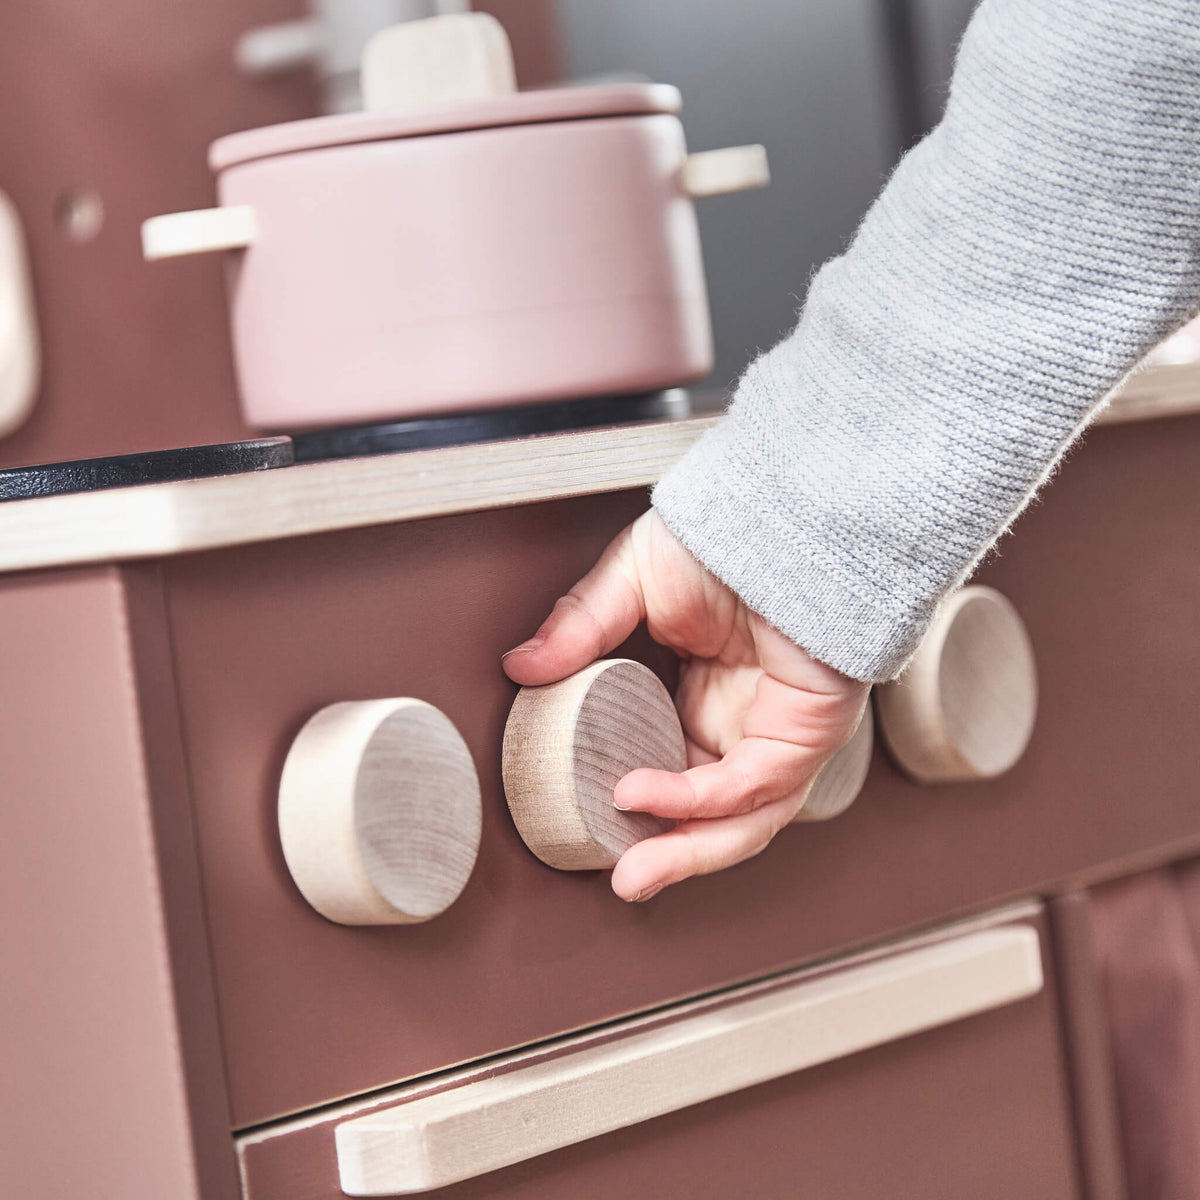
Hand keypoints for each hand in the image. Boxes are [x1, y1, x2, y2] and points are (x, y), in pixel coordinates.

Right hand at [502, 510, 868, 901]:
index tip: (599, 828)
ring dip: (688, 850)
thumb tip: (522, 667)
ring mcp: (784, 730)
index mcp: (715, 700)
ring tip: (633, 874)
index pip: (684, 778)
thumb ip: (581, 629)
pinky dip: (695, 796)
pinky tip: (642, 795)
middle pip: (719, 815)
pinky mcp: (809, 727)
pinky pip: (751, 781)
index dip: (647, 812)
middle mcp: (751, 724)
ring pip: (744, 819)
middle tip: (619, 879)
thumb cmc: (728, 536)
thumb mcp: (633, 583)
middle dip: (669, 854)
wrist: (784, 507)